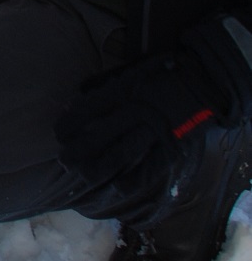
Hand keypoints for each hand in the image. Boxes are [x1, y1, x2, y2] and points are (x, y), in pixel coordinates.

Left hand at [57, 16, 251, 222]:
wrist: (201, 82)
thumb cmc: (159, 75)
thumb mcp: (128, 72)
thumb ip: (101, 86)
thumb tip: (74, 99)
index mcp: (123, 92)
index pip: (88, 110)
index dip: (70, 124)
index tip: (58, 134)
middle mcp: (135, 113)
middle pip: (99, 135)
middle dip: (78, 150)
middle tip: (63, 160)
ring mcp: (154, 132)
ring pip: (120, 153)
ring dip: (98, 168)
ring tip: (82, 175)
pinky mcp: (171, 147)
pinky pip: (149, 168)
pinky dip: (132, 180)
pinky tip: (117, 187)